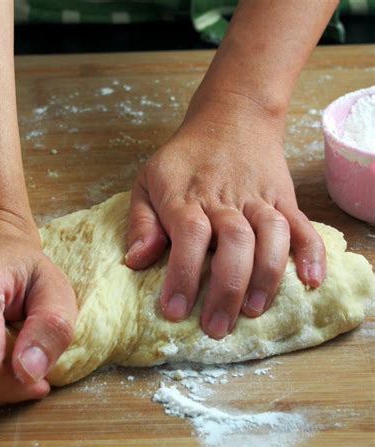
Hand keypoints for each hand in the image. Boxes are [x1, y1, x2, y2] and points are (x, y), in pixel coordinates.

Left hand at [125, 94, 325, 338]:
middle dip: (227, 288)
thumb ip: (141, 221)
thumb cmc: (183, 160)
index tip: (174, 311)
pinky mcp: (284, 199)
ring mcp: (258, 199)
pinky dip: (311, 253)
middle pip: (234, 242)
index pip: (188, 236)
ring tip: (255, 310)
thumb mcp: (148, 181)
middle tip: (217, 327)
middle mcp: (225, 200)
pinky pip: (302, 225)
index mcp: (186, 197)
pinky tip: (311, 281)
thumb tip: (135, 261)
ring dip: (266, 275)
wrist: (231, 118)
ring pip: (271, 234)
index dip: (182, 275)